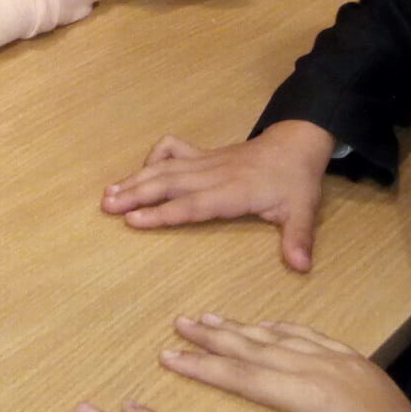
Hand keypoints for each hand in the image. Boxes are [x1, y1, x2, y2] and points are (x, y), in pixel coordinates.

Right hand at [100, 120, 335, 270]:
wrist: (294, 145)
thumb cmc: (295, 182)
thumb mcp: (303, 211)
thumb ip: (298, 238)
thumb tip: (300, 266)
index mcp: (234, 192)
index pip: (192, 205)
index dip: (162, 213)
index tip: (134, 220)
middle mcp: (212, 175)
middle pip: (168, 184)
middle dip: (135, 194)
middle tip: (107, 206)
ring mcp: (205, 161)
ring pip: (165, 168)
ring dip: (135, 179)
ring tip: (108, 192)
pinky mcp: (202, 153)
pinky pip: (172, 149)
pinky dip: (154, 156)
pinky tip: (141, 170)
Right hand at [158, 314, 410, 411]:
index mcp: (311, 398)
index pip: (242, 378)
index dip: (201, 368)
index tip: (166, 356)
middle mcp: (325, 370)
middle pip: (257, 347)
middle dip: (214, 336)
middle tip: (180, 322)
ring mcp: (346, 363)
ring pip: (282, 336)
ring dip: (243, 327)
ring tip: (210, 318)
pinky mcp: (361, 365)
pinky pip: (312, 337)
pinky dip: (282, 329)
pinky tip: (267, 325)